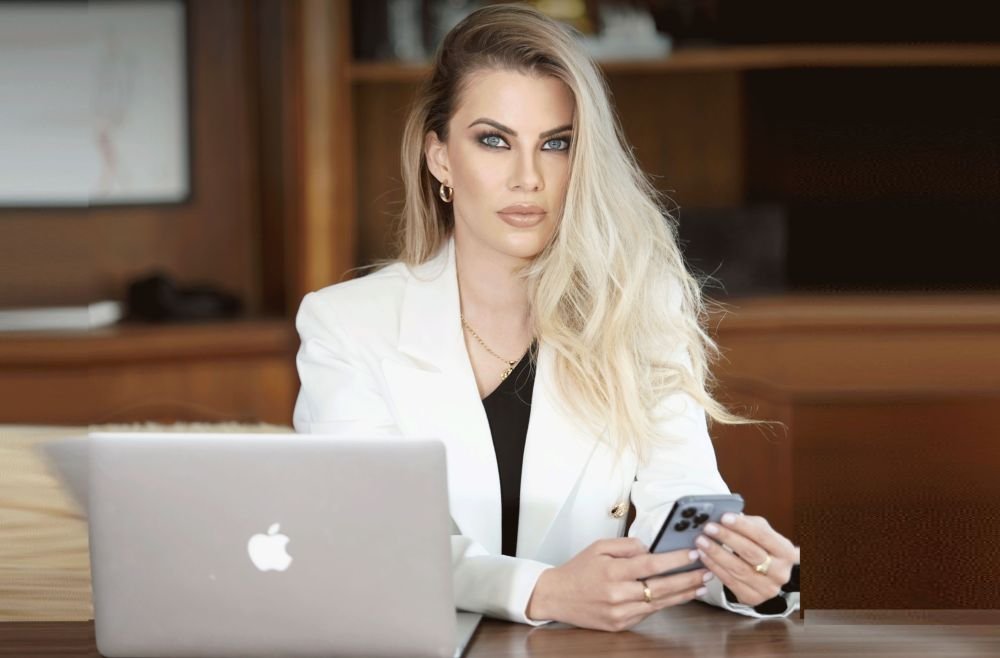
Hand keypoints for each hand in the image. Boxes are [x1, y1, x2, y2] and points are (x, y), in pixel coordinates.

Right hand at [526, 537, 712, 631]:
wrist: (556, 596)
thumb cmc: (578, 570)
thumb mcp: (598, 547)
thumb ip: (627, 545)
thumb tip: (650, 549)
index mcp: (612, 572)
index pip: (651, 565)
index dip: (675, 560)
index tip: (693, 553)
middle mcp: (617, 594)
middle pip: (661, 587)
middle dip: (688, 579)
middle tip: (707, 571)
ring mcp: (619, 613)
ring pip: (659, 604)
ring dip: (683, 594)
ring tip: (700, 585)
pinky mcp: (619, 625)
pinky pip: (647, 613)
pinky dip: (664, 604)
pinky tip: (678, 596)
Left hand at [694, 513, 798, 606]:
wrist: (768, 575)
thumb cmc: (762, 548)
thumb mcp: (762, 532)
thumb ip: (748, 524)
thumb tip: (725, 517)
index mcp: (786, 552)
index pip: (763, 536)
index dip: (742, 526)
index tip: (724, 517)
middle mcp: (780, 572)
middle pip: (750, 553)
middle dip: (727, 538)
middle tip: (708, 528)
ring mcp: (768, 588)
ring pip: (738, 569)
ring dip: (716, 554)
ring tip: (701, 542)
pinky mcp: (753, 598)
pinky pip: (730, 582)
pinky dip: (715, 568)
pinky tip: (704, 557)